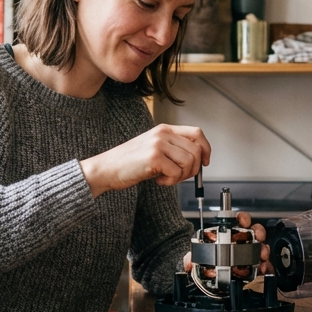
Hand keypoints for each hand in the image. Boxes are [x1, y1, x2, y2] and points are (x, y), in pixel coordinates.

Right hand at [80, 124, 210, 197]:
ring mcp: (158, 144)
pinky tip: (158, 181)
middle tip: (179, 176)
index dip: (206, 149)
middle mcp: (163, 133)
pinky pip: (176, 173)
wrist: (106, 168)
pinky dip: (170, 182)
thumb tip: (198, 159)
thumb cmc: (128, 162)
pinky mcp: (154, 157)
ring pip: (189, 162)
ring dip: (181, 176)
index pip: (197, 133)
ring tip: (166, 178)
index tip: (205, 162)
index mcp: (164, 129)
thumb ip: (173, 149)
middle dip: (193, 169)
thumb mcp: (154, 149)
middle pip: (196, 150)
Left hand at [183, 212, 272, 274]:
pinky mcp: (255, 269)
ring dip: (263, 250)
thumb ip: (190, 258)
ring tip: (261, 255)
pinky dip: (267, 266)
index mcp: (229, 236)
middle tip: (258, 237)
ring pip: (261, 248)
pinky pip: (265, 266)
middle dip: (258, 232)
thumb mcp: (196, 258)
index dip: (243, 219)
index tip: (243, 221)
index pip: (238, 222)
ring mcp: (249, 256)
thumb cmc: (204, 264)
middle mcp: (241, 243)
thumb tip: (188, 261)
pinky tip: (264, 269)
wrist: (208, 281)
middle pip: (254, 232)